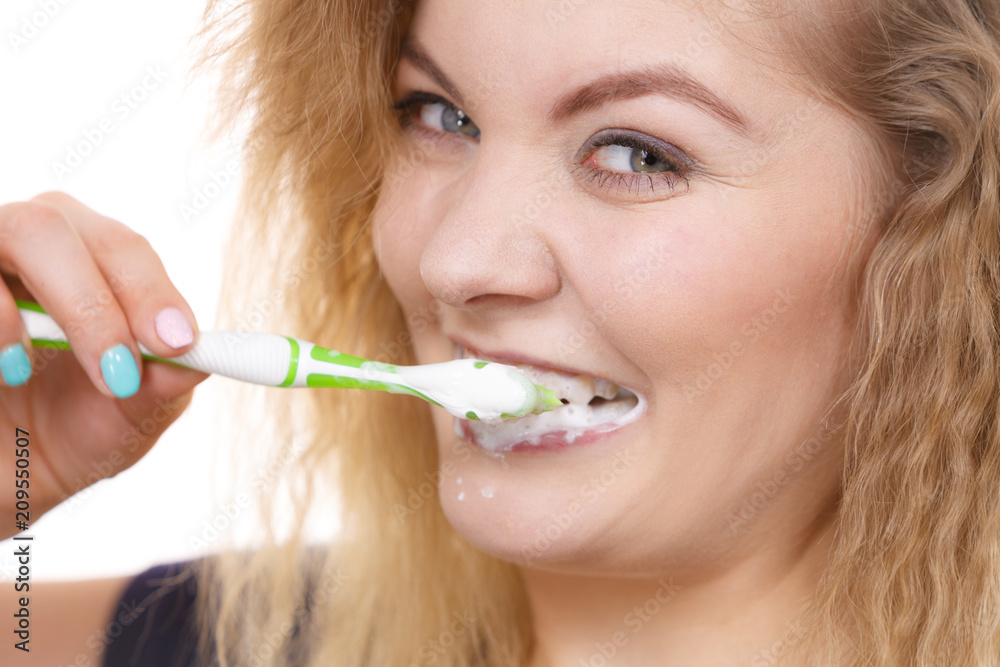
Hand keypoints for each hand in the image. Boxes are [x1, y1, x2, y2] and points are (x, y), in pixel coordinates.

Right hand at [0, 192, 207, 538]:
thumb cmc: (60, 436)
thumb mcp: (125, 419)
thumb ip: (162, 384)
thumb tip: (195, 357)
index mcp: (84, 260)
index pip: (122, 248)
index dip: (149, 290)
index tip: (175, 343)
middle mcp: (19, 244)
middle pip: (50, 225)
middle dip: (91, 303)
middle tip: (116, 373)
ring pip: (9, 234)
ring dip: (26, 310)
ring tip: (22, 373)